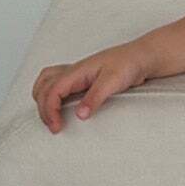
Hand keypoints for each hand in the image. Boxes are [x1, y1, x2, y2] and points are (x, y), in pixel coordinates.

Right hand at [32, 41, 152, 133]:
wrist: (142, 57)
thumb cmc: (129, 64)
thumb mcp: (113, 81)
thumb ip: (95, 97)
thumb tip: (79, 114)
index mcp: (77, 71)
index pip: (52, 91)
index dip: (49, 111)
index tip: (57, 127)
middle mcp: (74, 71)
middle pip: (43, 87)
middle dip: (43, 108)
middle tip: (54, 126)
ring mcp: (77, 74)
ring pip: (47, 82)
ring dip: (42, 98)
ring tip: (51, 116)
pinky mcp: (83, 79)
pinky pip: (58, 84)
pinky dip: (52, 95)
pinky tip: (61, 106)